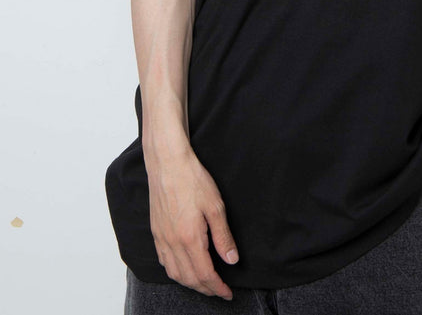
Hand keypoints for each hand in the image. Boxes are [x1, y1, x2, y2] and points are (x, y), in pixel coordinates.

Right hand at [145, 147, 238, 298]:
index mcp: (189, 238)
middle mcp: (172, 243)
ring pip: (174, 273)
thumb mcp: (215, 206)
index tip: (227, 293)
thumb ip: (223, 236)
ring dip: (190, 283)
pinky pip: (164, 261)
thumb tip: (232, 260)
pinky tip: (183, 268)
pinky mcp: (156, 231)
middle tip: (219, 290)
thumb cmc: (193, 180)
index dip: (217, 287)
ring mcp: (161, 238)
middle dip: (205, 289)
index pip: (205, 274)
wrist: (168, 163)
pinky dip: (175, 272)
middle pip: (189, 278)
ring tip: (204, 283)